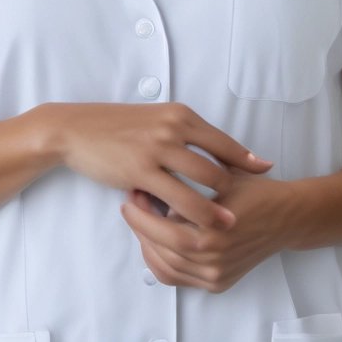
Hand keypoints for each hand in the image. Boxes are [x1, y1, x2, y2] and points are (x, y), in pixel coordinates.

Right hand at [53, 102, 271, 229]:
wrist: (76, 129)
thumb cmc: (116, 126)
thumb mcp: (154, 120)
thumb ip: (181, 134)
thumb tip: (208, 153)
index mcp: (179, 114)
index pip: (222, 139)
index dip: (245, 158)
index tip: (265, 170)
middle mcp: (173, 128)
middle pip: (217, 163)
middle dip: (236, 188)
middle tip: (250, 207)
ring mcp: (158, 149)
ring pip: (201, 183)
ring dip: (218, 207)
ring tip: (231, 225)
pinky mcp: (140, 170)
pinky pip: (173, 197)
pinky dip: (187, 213)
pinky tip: (193, 226)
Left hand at [120, 169, 289, 291]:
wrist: (286, 217)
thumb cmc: (254, 190)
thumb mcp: (222, 174)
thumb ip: (191, 175)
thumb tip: (154, 169)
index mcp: (215, 231)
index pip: (165, 228)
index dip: (143, 214)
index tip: (131, 195)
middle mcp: (215, 259)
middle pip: (162, 251)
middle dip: (140, 228)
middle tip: (130, 205)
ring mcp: (216, 275)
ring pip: (167, 268)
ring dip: (147, 246)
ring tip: (140, 221)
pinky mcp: (218, 283)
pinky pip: (178, 279)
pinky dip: (160, 263)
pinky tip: (154, 242)